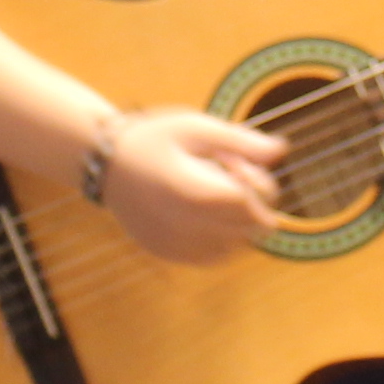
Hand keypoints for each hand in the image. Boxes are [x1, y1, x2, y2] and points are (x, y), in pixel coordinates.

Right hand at [87, 105, 288, 266]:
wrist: (103, 163)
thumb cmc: (152, 138)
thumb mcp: (196, 127)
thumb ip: (241, 141)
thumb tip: (280, 151)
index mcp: (199, 194)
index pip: (258, 202)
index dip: (255, 178)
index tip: (230, 159)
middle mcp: (190, 228)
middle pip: (255, 227)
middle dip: (251, 199)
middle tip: (222, 174)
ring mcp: (179, 246)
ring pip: (239, 245)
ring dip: (239, 220)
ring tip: (209, 192)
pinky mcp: (171, 255)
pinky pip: (215, 257)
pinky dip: (221, 238)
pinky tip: (202, 212)